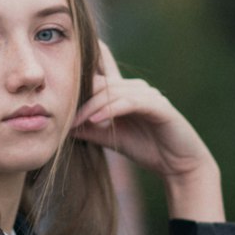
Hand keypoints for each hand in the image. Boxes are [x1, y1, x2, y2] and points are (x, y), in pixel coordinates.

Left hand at [71, 41, 223, 219]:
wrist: (178, 165)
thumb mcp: (109, 137)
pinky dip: (111, 110)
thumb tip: (60, 124)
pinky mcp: (159, 105)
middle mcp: (135, 87)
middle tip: (58, 112)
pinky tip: (96, 120)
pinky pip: (130, 102)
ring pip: (112, 92)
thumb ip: (88, 127)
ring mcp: (148, 94)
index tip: (55, 74)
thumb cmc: (145, 148)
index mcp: (123, 92)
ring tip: (74, 121)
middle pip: (100, 82)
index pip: (99, 73)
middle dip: (78, 96)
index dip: (80, 69)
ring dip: (91, 106)